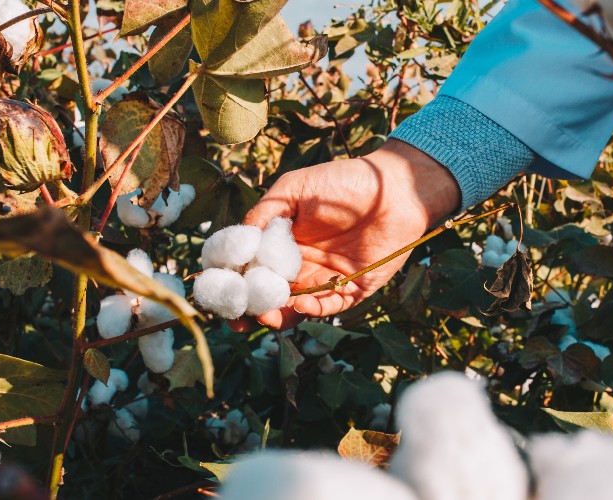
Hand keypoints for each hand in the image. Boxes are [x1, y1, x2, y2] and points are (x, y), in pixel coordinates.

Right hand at [229, 139, 460, 330]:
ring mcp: (326, 279)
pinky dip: (313, 310)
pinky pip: (329, 307)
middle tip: (236, 318)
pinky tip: (300, 304)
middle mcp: (302, 265)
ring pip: (295, 308)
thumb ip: (265, 212)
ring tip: (265, 316)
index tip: (218, 290)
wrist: (393, 189)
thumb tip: (239, 241)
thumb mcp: (294, 190)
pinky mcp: (353, 289)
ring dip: (278, 316)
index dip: (234, 282)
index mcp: (284, 243)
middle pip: (269, 295)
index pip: (252, 269)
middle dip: (251, 309)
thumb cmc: (344, 183)